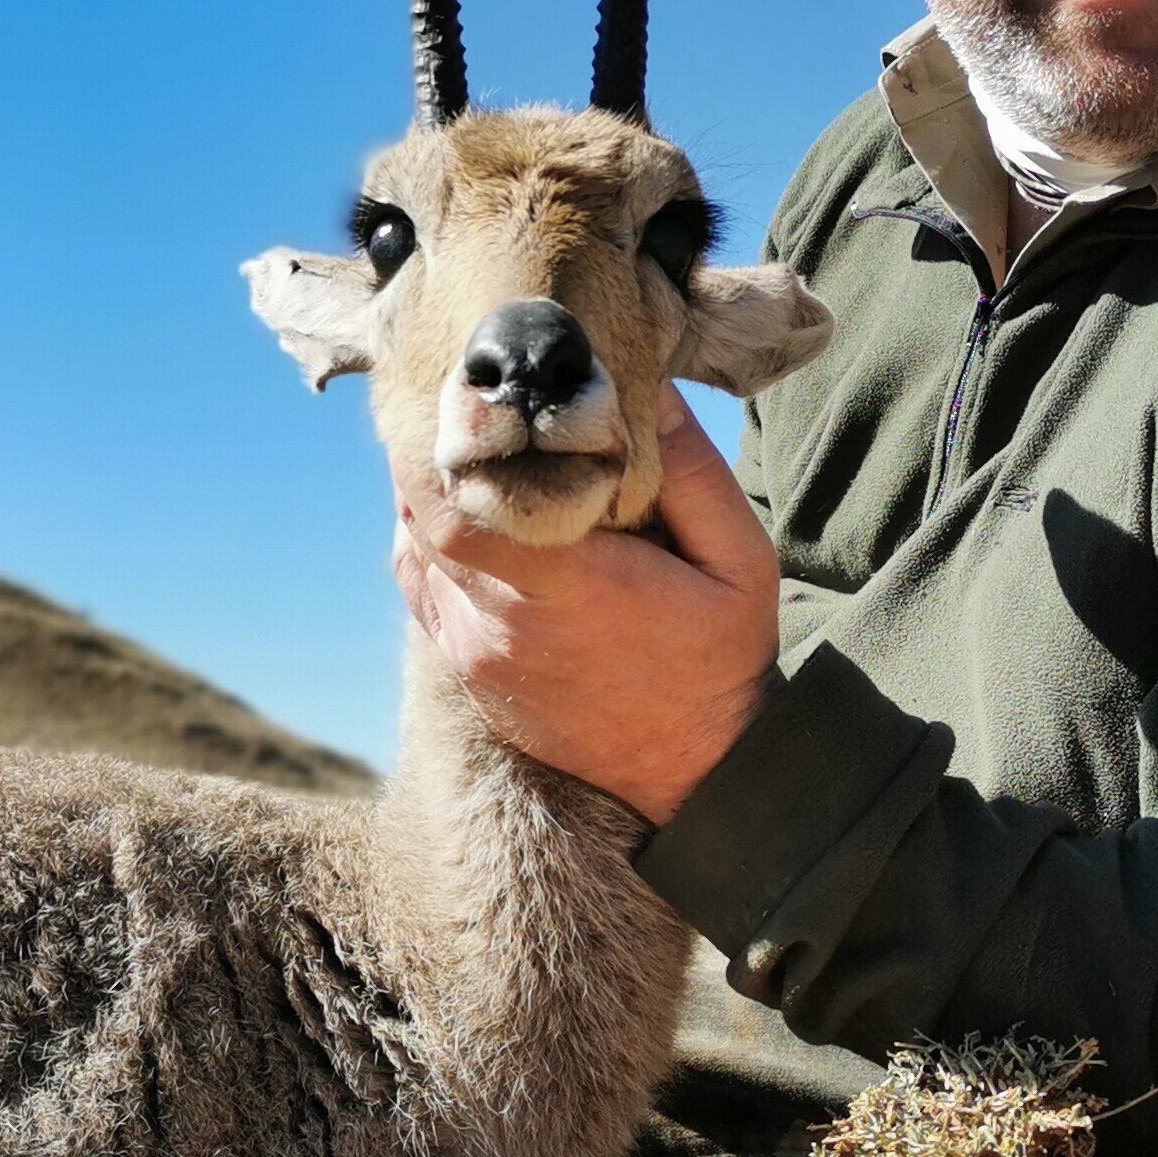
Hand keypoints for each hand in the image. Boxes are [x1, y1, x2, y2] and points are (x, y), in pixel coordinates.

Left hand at [391, 388, 780, 822]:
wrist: (688, 773)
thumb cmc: (719, 662)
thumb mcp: (741, 563)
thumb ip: (693, 473)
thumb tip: (644, 383)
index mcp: (569, 588)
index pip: (458, 509)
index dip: (444, 442)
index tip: (472, 386)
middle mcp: (503, 621)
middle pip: (423, 514)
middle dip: (436, 446)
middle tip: (472, 395)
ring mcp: (474, 649)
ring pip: (416, 542)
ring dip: (434, 487)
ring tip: (475, 440)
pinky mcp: (465, 665)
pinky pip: (420, 582)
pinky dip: (428, 535)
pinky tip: (469, 505)